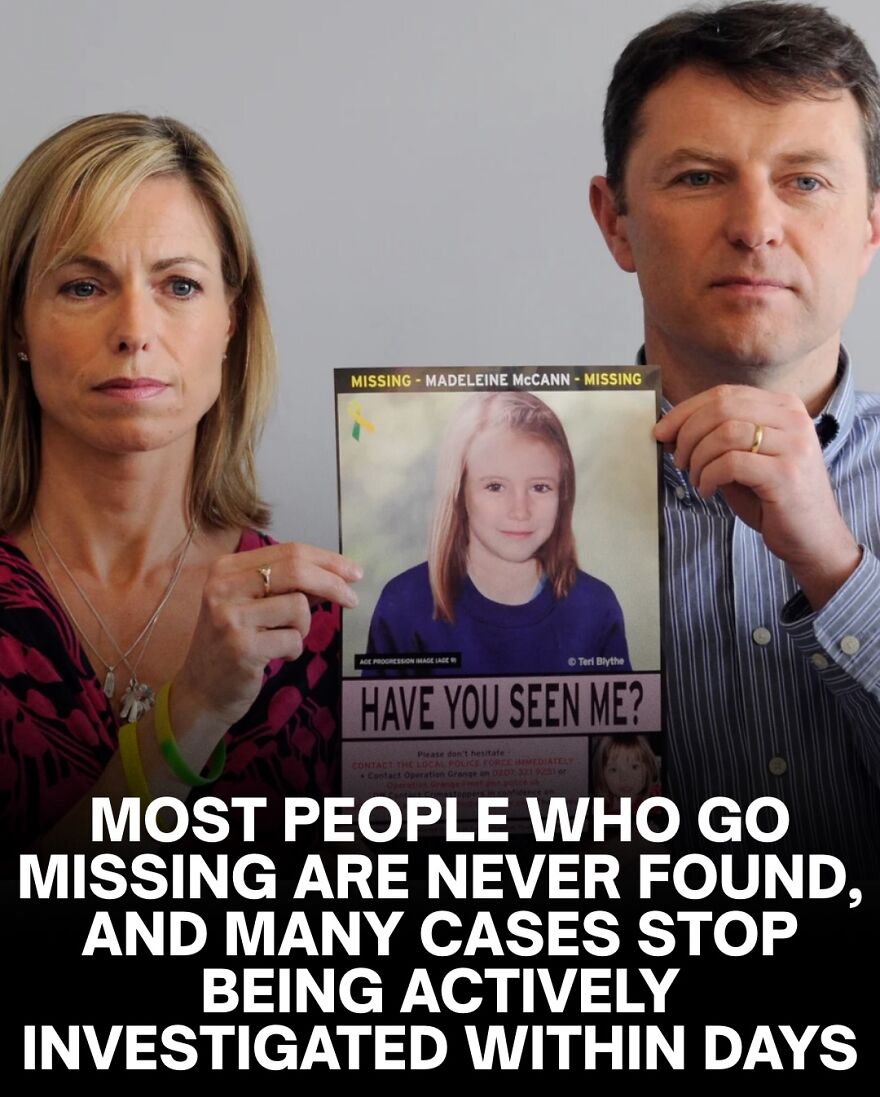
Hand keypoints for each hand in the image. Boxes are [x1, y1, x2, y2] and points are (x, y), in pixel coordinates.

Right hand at [174, 542, 360, 728]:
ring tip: (284, 639)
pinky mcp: (241, 647)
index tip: (353, 572)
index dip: (327, 560)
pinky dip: (293, 649)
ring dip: (303, 627)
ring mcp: (230, 616)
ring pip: (298, 607)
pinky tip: (275, 656)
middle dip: (333, 584)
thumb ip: (289, 586)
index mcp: (227, 568)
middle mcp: (224, 586)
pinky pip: (293, 639)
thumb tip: (337, 573)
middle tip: (353, 599)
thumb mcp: (254, 605)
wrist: (201, 689)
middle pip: (296, 570)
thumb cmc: (233, 641)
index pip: (288, 551)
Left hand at [654, 384, 860, 609]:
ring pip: (724, 433)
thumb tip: (670, 430)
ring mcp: (793, 445)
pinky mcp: (785, 474)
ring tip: (696, 479)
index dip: (686, 411)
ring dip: (698, 458)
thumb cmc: (772, 498)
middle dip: (688, 433)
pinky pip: (730, 463)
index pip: (724, 394)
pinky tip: (708, 491)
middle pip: (721, 407)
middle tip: (678, 460)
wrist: (813, 537)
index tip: (663, 432)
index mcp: (784, 407)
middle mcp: (793, 419)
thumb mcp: (743, 460)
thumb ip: (715, 439)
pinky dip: (708, 476)